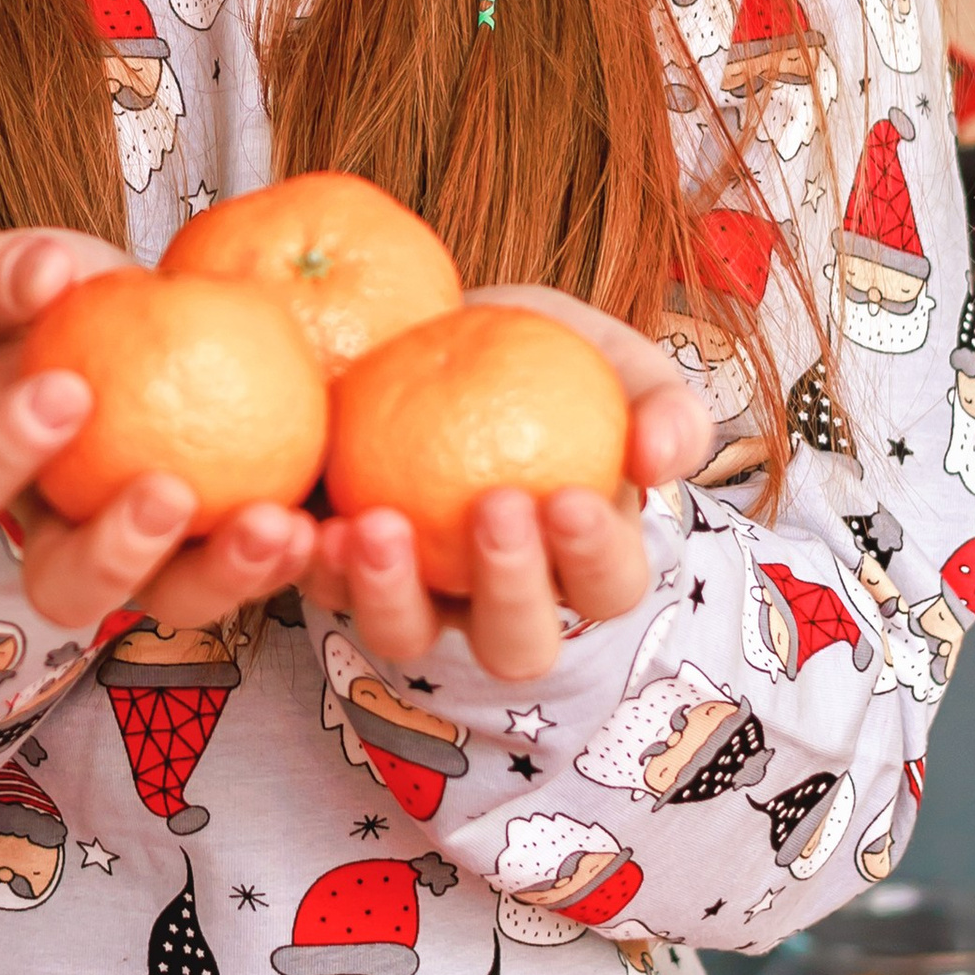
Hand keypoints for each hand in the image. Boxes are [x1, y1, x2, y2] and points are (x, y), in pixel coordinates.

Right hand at [0, 227, 320, 639]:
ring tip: (272, 523)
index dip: (7, 453)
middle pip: (62, 591)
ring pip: (168, 605)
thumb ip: (8, 270)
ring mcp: (141, 563)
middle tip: (169, 490)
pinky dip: (287, 559)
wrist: (136, 324)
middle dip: (114, 555)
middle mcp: (55, 540)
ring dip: (221, 576)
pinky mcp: (215, 557)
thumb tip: (46, 272)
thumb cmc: (52, 303)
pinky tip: (318, 522)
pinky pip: (250, 578)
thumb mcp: (14, 271)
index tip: (69, 386)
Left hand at [306, 283, 704, 681]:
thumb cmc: (534, 351)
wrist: (425, 329)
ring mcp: (418, 596)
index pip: (608, 586)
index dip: (593, 558)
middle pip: (516, 644)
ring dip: (391, 594)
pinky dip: (317, 562)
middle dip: (508, 591)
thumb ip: (659, 403)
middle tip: (492, 508)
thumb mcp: (607, 357)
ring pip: (407, 638)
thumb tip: (663, 457)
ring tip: (376, 524)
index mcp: (583, 560)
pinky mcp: (342, 570)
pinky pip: (324, 587)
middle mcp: (502, 600)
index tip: (567, 496)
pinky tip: (310, 519)